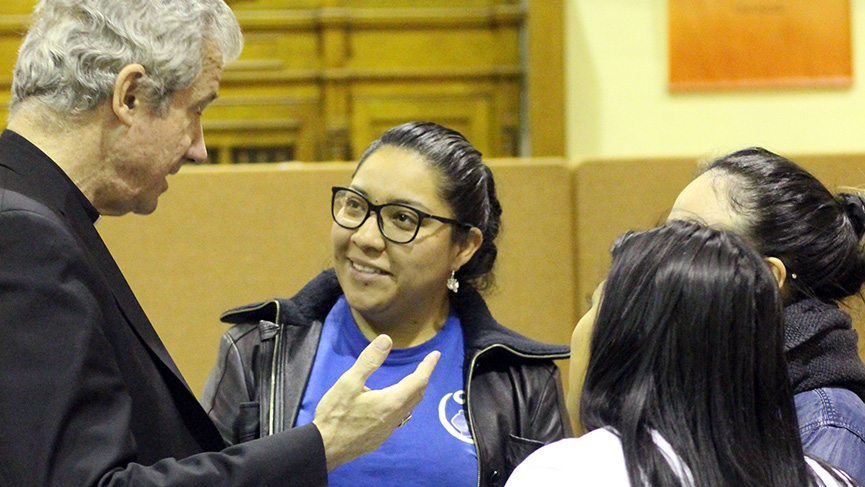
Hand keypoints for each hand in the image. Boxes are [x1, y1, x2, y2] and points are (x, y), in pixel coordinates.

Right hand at [312, 334, 438, 470]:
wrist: (324, 448)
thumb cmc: (335, 414)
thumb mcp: (348, 382)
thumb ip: (369, 361)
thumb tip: (387, 340)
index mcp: (391, 401)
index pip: (418, 381)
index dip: (428, 367)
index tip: (435, 355)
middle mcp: (394, 417)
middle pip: (416, 395)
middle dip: (422, 378)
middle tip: (425, 365)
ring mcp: (387, 430)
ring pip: (408, 409)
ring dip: (413, 393)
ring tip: (411, 382)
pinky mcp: (379, 439)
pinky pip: (398, 419)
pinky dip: (402, 405)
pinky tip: (391, 404)